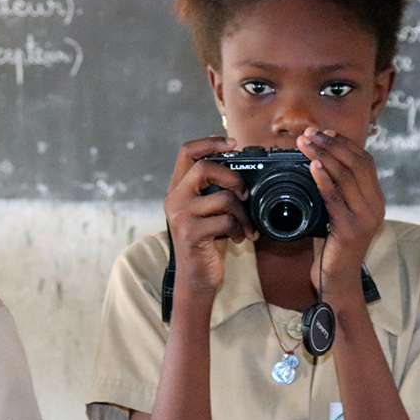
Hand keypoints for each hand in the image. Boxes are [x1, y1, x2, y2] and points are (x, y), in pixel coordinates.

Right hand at [164, 136, 255, 296]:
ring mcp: (181, 216)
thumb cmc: (206, 241)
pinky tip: (239, 239)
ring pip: (224, 198)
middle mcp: (174, 199)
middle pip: (204, 168)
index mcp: (177, 189)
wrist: (196, 277)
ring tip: (244, 227)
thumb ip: (213, 189)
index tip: (231, 143)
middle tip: (244, 193)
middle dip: (232, 178)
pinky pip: (227, 221)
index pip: (186, 152)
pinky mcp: (191, 233)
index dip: (209, 142)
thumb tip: (238, 166)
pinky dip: (240, 230)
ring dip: (243, 214)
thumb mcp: (206, 210)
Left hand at [297, 127, 384, 301]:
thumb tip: (321, 165)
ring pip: (345, 177)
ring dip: (323, 156)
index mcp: (376, 200)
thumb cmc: (335, 249)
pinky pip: (335, 199)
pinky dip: (323, 180)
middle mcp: (375, 206)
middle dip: (331, 145)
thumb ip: (339, 194)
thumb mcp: (341, 216)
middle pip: (356, 164)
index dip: (344, 144)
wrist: (339, 282)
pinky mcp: (350, 230)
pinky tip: (312, 167)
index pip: (365, 162)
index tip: (324, 132)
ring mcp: (364, 218)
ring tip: (306, 144)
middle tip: (310, 134)